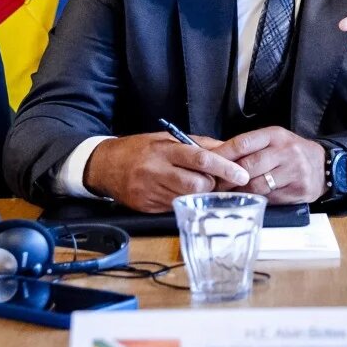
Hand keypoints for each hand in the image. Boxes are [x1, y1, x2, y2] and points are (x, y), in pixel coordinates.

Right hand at [82, 133, 249, 212]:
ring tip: (195, 186)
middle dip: (210, 185)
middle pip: (197, 184)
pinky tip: (178, 193)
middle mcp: (156, 171)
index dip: (224, 167)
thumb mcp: (165, 138)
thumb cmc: (139, 149)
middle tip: (210, 180)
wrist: (104, 166)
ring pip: (188, 199)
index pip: (200, 159)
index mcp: (163, 150)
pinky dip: (183, 201)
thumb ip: (197, 143)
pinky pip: (174, 207)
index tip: (242, 174)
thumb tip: (227, 149)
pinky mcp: (146, 207)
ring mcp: (150, 191)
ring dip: (198, 195)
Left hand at [211, 127, 326, 203]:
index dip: (223, 155)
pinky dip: (257, 199)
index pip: (243, 143)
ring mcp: (293, 171)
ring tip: (228, 193)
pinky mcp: (298, 190)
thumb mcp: (274, 140)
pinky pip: (270, 198)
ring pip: (258, 185)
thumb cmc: (291, 152)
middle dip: (228, 178)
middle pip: (248, 166)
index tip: (207, 163)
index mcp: (275, 135)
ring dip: (240, 191)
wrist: (324, 165)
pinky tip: (249, 199)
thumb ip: (250, 147)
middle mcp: (286, 151)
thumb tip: (216, 156)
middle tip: (214, 184)